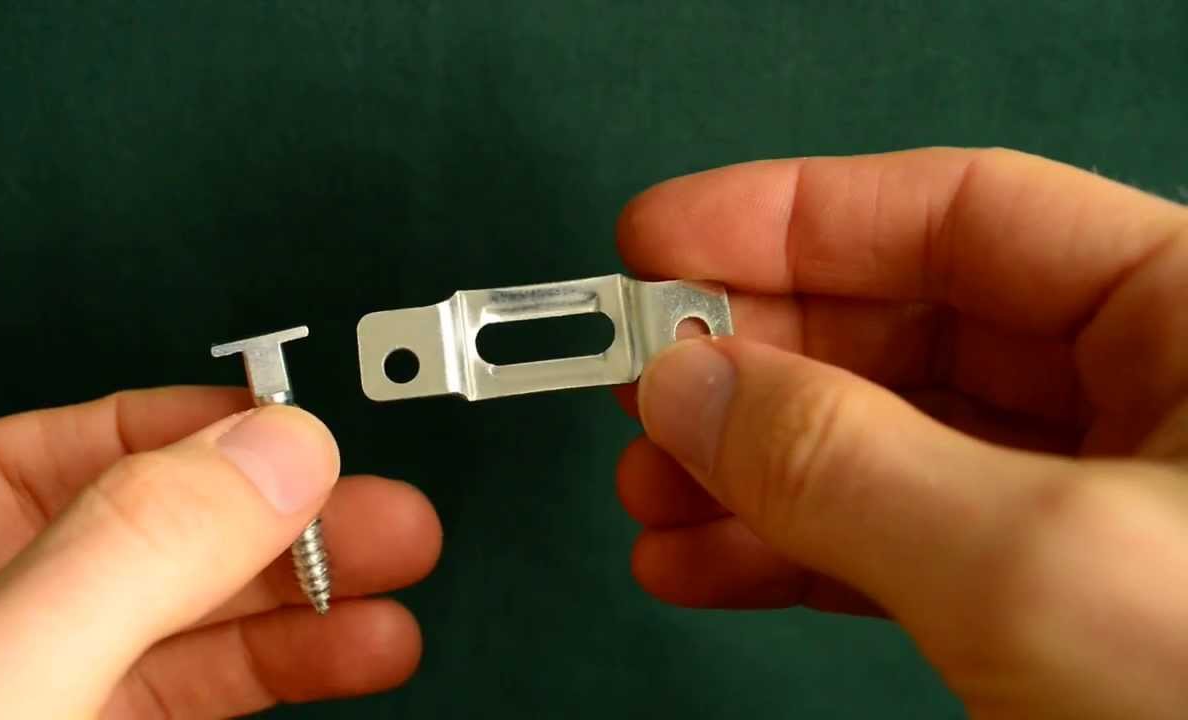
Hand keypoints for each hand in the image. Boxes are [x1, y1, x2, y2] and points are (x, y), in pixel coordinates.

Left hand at [0, 388, 440, 717]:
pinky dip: (292, 668)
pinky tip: (356, 650)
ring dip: (313, 598)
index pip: (47, 455)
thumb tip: (273, 450)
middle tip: (383, 513)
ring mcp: (45, 701)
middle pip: (153, 537)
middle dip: (283, 519)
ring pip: (198, 623)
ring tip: (401, 578)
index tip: (291, 429)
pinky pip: (209, 698)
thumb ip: (131, 554)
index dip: (184, 429)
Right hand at [614, 148, 1187, 717]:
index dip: (793, 216)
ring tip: (647, 496)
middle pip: (909, 330)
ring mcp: (1094, 511)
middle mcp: (1151, 399)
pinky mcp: (1050, 610)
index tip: (660, 242)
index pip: (964, 213)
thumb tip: (687, 383)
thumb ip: (844, 459)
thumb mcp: (1035, 562)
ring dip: (751, 470)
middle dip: (757, 363)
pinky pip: (894, 548)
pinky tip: (701, 564)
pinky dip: (787, 555)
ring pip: (886, 449)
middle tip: (638, 387)